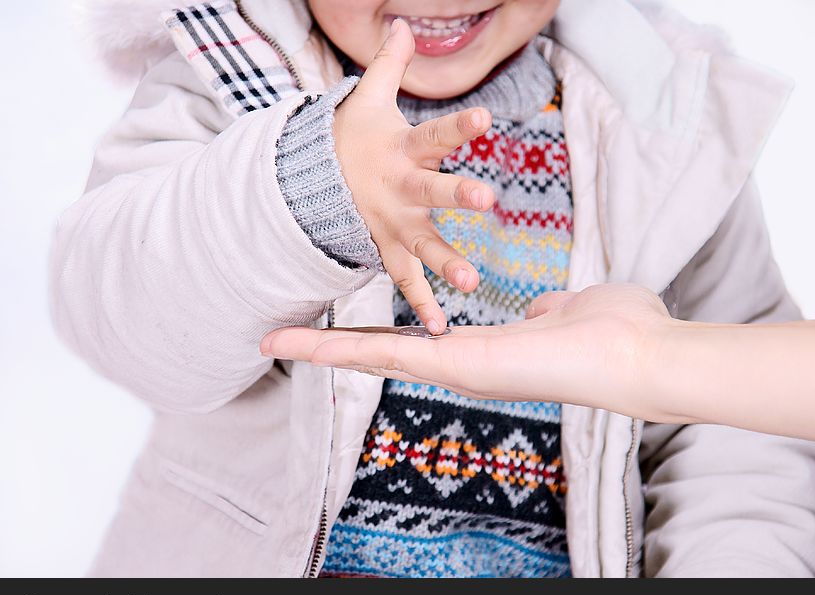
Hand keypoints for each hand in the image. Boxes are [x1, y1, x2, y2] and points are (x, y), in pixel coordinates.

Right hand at [261, 284, 676, 420]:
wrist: (639, 353)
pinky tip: (302, 345)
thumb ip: (545, 310)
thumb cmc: (616, 330)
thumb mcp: (565, 309)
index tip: (345, 330)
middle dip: (331, 349)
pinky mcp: (459, 366)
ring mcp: (457, 370)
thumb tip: (543, 308)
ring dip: (322, 351)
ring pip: (374, 358)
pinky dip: (341, 350)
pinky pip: (389, 354)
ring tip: (277, 343)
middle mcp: (462, 366)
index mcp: (483, 351)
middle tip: (283, 343)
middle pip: (382, 354)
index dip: (376, 335)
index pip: (415, 341)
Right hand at [334, 18, 494, 334]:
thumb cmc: (353, 137)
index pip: (434, 134)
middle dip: (456, 195)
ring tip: (470, 281)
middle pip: (430, 191)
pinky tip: (441, 329)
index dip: (459, 126)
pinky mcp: (388, 251)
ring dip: (444, 263)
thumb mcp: (367, 99)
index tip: (486, 117)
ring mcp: (392, 224)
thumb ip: (390, 66)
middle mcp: (399, 189)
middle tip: (485, 198)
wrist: (313, 183)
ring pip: (421, 244)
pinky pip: (405, 282)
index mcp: (401, 150)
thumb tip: (403, 24)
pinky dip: (421, 305)